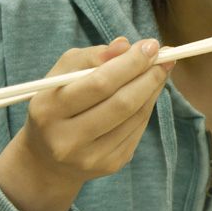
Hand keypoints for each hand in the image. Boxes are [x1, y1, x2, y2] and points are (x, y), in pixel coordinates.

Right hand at [0, 37, 172, 210]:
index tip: (151, 45)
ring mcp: (90, 157)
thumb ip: (89, 57)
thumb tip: (124, 45)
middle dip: (148, 77)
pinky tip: (147, 94)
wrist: (46, 160)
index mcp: (49, 110)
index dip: (130, 63)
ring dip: (152, 90)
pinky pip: (137, 131)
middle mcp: (67, 139)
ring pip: (135, 118)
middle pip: (122, 104)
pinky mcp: (109, 165)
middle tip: (165, 58)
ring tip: (158, 72)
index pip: (99, 84)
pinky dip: (146, 108)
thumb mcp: (60, 75)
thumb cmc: (55, 105)